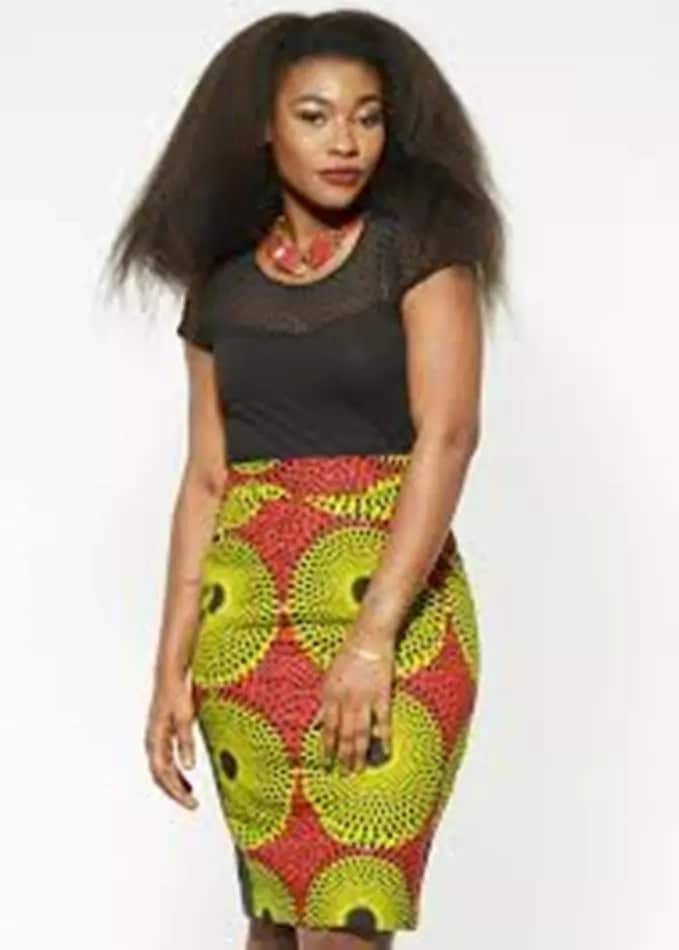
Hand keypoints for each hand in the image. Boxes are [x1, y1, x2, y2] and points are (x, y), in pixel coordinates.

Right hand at [144, 669, 198, 808]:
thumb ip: (186, 742)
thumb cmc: (175, 693)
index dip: (176, 792)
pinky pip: (166, 760)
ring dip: (175, 783)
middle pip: (160, 776)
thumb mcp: (185, 718)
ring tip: (190, 795)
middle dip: (175, 792)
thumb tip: (189, 767)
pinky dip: (175, 772)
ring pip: (162, 769)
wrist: (169, 674)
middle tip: (192, 804)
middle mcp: (152, 742)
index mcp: (155, 740)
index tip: (191, 803)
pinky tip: (187, 775)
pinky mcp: (162, 734)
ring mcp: (156, 739)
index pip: (163, 775)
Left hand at [311, 630, 395, 774]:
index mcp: (330, 695)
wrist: (368, 637)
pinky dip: (384, 738)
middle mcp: (345, 700)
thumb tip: (316, 724)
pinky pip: (383, 722)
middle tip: (344, 774)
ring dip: (359, 753)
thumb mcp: (329, 678)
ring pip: (360, 733)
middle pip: (343, 735)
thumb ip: (324, 703)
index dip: (327, 748)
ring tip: (359, 769)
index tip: (326, 764)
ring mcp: (364, 699)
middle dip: (343, 757)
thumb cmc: (348, 655)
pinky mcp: (382, 696)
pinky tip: (384, 752)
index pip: (327, 729)